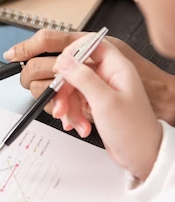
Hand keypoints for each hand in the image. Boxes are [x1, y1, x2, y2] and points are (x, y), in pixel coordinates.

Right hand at [52, 36, 162, 179]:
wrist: (141, 156)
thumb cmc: (134, 130)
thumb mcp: (105, 101)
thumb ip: (82, 77)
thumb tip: (63, 60)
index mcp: (117, 67)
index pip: (90, 45)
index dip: (71, 53)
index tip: (59, 68)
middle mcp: (108, 76)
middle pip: (75, 69)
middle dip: (64, 89)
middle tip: (60, 104)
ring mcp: (101, 90)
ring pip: (71, 87)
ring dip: (67, 106)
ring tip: (73, 121)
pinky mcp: (95, 103)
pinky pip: (74, 101)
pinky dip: (72, 114)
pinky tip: (77, 125)